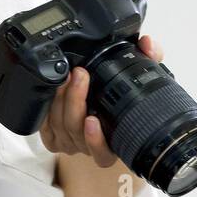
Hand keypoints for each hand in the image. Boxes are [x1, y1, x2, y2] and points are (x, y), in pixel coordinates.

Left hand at [39, 34, 163, 166]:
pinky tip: (54, 91)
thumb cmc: (123, 95)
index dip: (96, 141)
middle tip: (79, 76)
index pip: (104, 154)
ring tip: (67, 76)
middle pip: (76, 132)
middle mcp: (90, 146)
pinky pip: (47, 127)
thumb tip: (147, 43)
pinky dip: (48, 108)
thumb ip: (149, 57)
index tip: (92, 120)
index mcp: (113, 142)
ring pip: (60, 126)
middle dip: (75, 102)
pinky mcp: (52, 137)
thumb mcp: (139, 74)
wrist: (104, 99)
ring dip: (62, 100)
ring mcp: (70, 142)